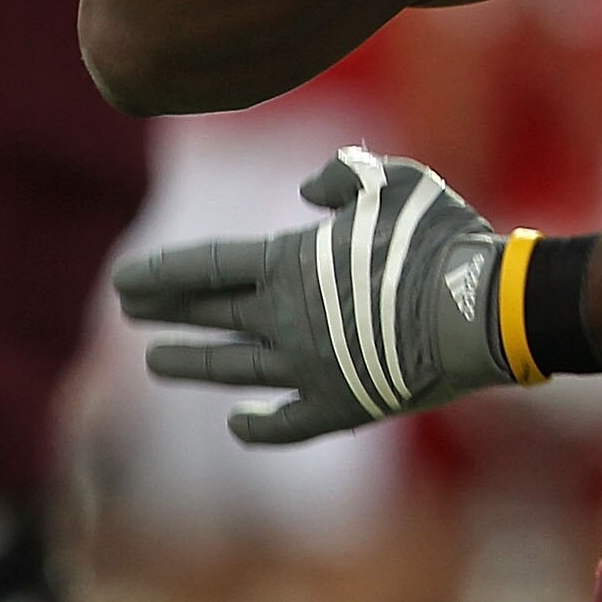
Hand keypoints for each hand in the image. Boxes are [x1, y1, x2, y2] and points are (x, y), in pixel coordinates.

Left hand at [114, 147, 515, 444]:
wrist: (478, 312)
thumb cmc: (440, 240)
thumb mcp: (397, 182)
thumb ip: (345, 175)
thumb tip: (308, 191)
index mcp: (290, 265)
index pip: (208, 267)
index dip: (162, 271)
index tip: (123, 279)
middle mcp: (283, 320)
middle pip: (209, 315)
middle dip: (166, 310)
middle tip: (129, 310)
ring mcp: (306, 370)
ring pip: (232, 368)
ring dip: (191, 361)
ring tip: (157, 361)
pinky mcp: (338, 407)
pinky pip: (283, 423)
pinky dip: (257, 426)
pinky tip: (238, 423)